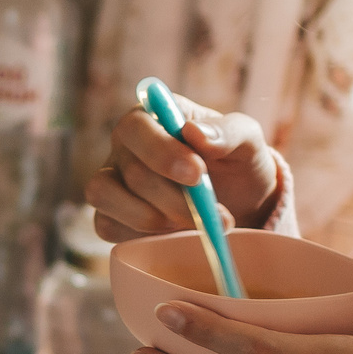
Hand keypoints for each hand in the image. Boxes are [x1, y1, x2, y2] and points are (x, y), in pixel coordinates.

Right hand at [85, 96, 280, 242]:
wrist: (240, 202)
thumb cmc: (237, 161)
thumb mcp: (247, 140)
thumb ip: (227, 131)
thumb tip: (194, 133)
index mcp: (150, 118)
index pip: (136, 127)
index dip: (161, 152)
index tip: (198, 174)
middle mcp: (124, 147)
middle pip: (132, 172)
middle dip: (175, 199)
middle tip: (211, 213)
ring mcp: (112, 181)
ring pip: (106, 197)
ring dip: (154, 218)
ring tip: (193, 223)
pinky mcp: (110, 215)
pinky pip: (105, 226)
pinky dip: (140, 235)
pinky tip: (173, 234)